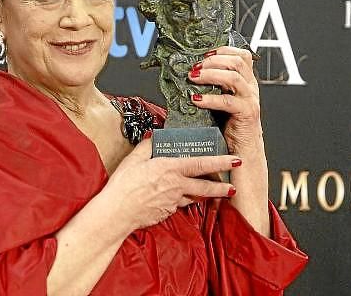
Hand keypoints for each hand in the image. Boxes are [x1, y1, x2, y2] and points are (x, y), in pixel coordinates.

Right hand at [103, 139, 240, 230]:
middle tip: (234, 186)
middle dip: (222, 186)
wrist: (117, 213)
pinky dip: (186, 201)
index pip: (201, 163)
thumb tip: (153, 136)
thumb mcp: (133, 159)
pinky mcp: (167, 212)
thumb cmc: (123, 186)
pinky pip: (180, 205)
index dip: (220, 161)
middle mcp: (176, 186)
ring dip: (208, 195)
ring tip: (218, 194)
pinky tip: (184, 199)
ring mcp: (173, 202)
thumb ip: (146, 146)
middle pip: (206, 186)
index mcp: (170, 169)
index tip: (234, 160)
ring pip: (195, 197)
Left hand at [188, 46, 262, 154]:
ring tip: (193, 78)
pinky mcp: (246, 113)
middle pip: (237, 62)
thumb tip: (192, 74)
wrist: (242, 151)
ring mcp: (250, 100)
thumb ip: (215, 86)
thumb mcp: (222, 101)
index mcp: (246, 82)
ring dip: (210, 74)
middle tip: (195, 68)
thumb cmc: (230, 127)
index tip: (204, 55)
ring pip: (233, 77)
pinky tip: (197, 99)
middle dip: (213, 61)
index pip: (241, 55)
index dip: (223, 51)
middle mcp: (250, 88)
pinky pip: (228, 101)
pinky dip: (210, 98)